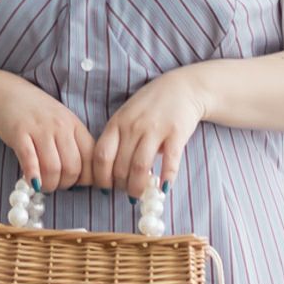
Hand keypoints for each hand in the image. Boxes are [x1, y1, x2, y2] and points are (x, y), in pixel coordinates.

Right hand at [0, 70, 95, 191]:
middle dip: (65, 185)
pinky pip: (30, 160)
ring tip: (43, 185)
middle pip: (72, 168)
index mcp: (75, 126)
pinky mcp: (19, 133)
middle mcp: (61, 126)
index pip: (91, 159)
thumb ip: (74, 146)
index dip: (87, 178)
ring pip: (53, 168)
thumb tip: (84, 179)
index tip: (77, 184)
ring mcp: (40, 129)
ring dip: (49, 185)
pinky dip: (33, 176)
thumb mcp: (63, 124)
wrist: (7, 93)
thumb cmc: (37, 114)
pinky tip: (32, 182)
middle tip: (56, 185)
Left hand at [92, 66, 207, 198]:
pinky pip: (170, 162)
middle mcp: (133, 126)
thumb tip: (108, 173)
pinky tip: (163, 189)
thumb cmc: (150, 106)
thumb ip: (116, 140)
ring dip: (138, 187)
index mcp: (117, 123)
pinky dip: (166, 178)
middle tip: (126, 193)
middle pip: (120, 166)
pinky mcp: (176, 133)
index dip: (101, 178)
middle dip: (121, 186)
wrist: (183, 88)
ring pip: (140, 167)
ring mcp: (155, 129)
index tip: (106, 188)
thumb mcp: (125, 117)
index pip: (101, 156)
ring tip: (140, 195)